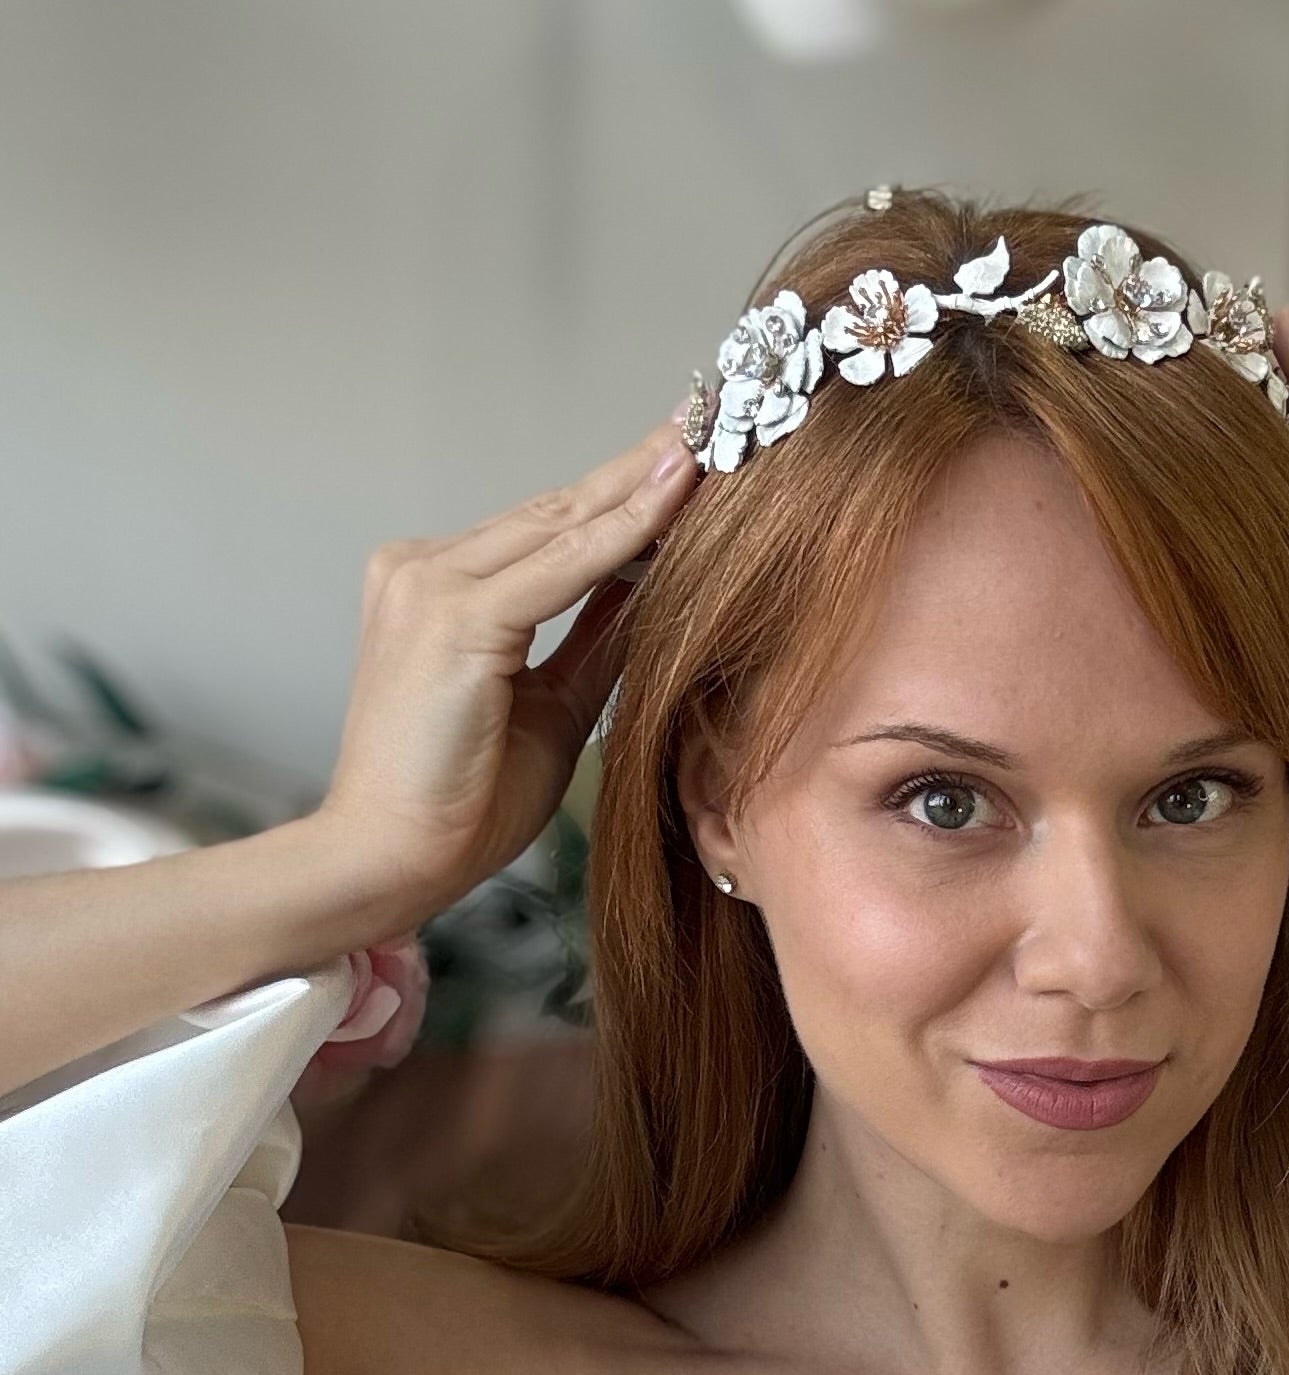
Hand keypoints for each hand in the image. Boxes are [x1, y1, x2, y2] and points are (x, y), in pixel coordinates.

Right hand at [313, 420, 700, 915]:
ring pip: (562, 524)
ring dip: (643, 485)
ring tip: (711, 443)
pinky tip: (677, 498)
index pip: (549, 527)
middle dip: (642, 471)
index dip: (625, 496)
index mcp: (437, 587)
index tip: (691, 461)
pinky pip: (562, 565)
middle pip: (558, 509)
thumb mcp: (552, 704)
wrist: (394, 857)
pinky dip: (624, 532)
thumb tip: (653, 591)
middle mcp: (422, 568)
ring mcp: (428, 583)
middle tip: (715, 422)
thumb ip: (595, 640)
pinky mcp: (451, 615)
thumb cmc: (462, 797)